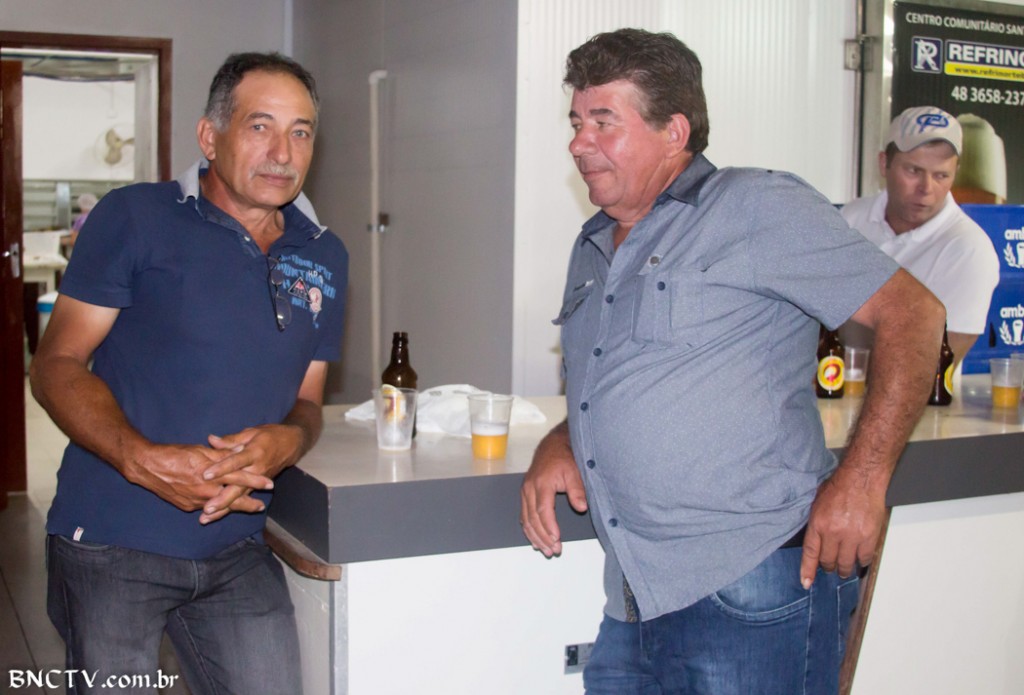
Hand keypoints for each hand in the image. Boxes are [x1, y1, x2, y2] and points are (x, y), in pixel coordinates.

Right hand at [125, 443, 251, 512]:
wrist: (147, 467)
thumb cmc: (175, 454)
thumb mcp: (200, 450)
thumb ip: (221, 453)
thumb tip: (240, 450)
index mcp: (210, 473)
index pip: (238, 477)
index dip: (255, 480)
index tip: (269, 484)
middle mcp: (205, 490)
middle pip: (232, 498)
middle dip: (248, 503)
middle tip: (261, 506)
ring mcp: (195, 501)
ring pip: (219, 506)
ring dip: (233, 507)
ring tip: (247, 508)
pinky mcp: (186, 506)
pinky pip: (205, 508)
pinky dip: (215, 508)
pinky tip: (221, 509)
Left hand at [195, 425, 305, 523]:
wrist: (292, 444)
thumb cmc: (271, 435)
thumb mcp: (252, 432)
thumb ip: (231, 440)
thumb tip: (211, 439)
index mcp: (255, 452)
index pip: (236, 461)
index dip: (222, 468)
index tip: (206, 474)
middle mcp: (257, 470)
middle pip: (239, 487)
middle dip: (223, 499)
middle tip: (207, 508)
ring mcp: (258, 481)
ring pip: (240, 497)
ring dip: (224, 508)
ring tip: (207, 518)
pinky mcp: (257, 487)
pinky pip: (243, 499)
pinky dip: (230, 508)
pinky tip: (216, 516)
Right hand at [520, 422, 586, 557]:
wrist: (553, 446)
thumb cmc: (564, 458)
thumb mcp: (574, 471)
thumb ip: (577, 490)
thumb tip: (581, 507)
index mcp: (542, 483)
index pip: (543, 510)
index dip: (549, 527)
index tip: (557, 539)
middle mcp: (529, 488)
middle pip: (532, 519)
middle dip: (543, 537)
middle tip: (554, 550)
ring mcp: (525, 492)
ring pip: (526, 520)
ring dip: (535, 537)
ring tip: (546, 550)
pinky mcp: (525, 495)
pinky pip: (524, 516)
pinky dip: (529, 530)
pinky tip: (536, 540)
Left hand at [799, 465, 886, 588]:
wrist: (861, 478)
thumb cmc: (839, 487)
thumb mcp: (817, 504)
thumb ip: (816, 524)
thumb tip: (815, 543)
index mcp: (818, 523)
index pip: (810, 553)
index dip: (807, 571)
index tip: (806, 583)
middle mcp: (834, 532)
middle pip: (829, 561)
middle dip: (829, 567)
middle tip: (831, 567)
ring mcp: (852, 536)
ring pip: (846, 563)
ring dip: (845, 568)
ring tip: (844, 568)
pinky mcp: (869, 536)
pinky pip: (864, 558)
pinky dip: (861, 561)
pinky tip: (859, 559)